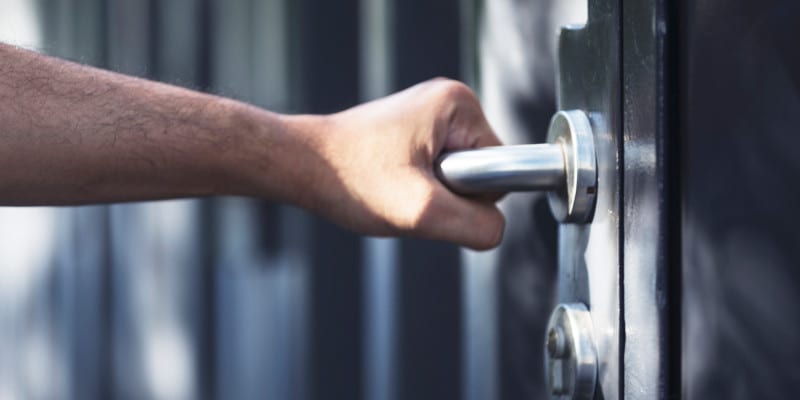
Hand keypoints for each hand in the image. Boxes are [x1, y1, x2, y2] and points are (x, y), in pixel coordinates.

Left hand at [303, 79, 505, 249]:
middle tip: (405, 191)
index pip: (501, 171)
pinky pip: (437, 172)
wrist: (300, 166)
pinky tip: (387, 182)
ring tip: (393, 186)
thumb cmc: (350, 179)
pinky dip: (416, 187)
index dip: (467, 197)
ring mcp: (428, 114)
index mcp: (459, 105)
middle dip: (447, 195)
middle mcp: (447, 101)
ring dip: (430, 194)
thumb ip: (476, 225)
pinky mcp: (413, 130)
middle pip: (480, 173)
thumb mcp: (422, 212)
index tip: (424, 189)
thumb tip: (495, 229)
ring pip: (457, 177)